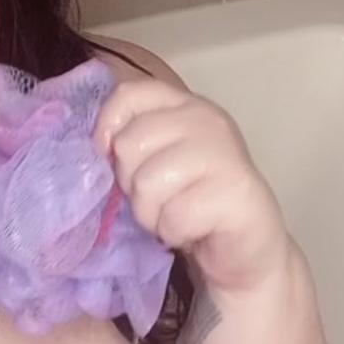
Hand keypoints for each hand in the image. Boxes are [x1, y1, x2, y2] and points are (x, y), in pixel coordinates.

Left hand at [95, 77, 288, 292]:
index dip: (108, 127)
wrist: (244, 249)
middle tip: (159, 199)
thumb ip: (132, 142)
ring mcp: (225, 154)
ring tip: (175, 216)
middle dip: (132, 185)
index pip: (130, 94)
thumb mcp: (158, 162)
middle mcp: (207, 120)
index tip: (112, 158)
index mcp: (186, 106)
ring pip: (148, 183)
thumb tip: (99, 146)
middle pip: (130, 144)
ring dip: (152, 214)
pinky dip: (174, 232)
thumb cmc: (192, 203)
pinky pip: (173, 216)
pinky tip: (193, 230)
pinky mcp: (235, 192)